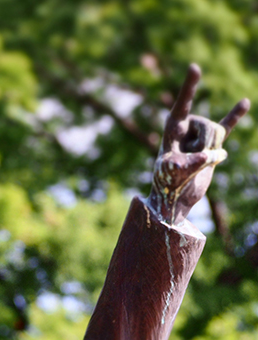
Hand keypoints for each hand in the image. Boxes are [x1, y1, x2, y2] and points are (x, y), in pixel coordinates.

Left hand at [148, 64, 249, 224]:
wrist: (176, 198)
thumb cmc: (167, 184)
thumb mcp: (173, 174)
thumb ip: (188, 164)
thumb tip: (207, 156)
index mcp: (172, 130)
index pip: (181, 105)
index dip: (189, 88)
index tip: (194, 67)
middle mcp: (186, 128)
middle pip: (208, 126)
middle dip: (205, 147)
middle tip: (192, 164)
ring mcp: (199, 135)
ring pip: (218, 133)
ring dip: (213, 152)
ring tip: (200, 163)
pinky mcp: (212, 145)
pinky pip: (227, 127)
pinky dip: (234, 116)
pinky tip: (245, 102)